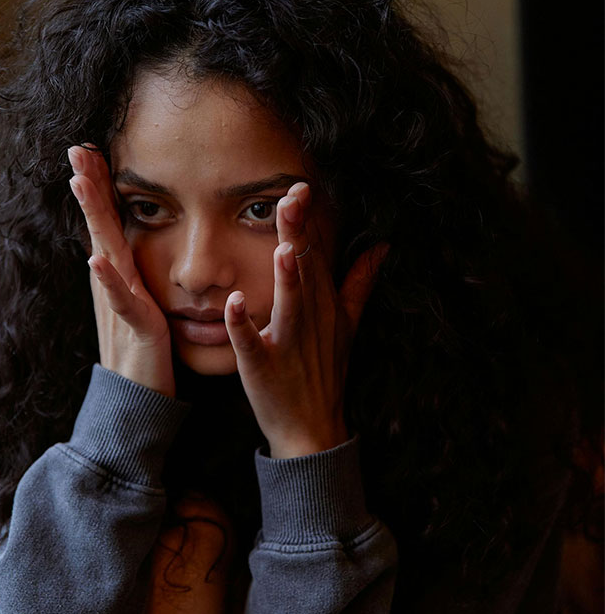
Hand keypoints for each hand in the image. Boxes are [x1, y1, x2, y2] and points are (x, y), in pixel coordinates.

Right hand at [68, 145, 174, 396]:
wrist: (136, 403)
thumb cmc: (143, 355)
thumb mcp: (139, 307)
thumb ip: (132, 279)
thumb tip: (125, 254)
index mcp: (120, 276)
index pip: (107, 224)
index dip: (99, 189)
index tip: (92, 150)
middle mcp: (115, 284)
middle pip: (100, 228)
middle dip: (90, 187)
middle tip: (76, 148)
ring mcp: (122, 304)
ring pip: (106, 253)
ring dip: (93, 218)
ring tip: (80, 183)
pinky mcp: (136, 328)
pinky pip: (121, 301)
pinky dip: (108, 281)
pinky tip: (94, 260)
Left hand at [224, 183, 388, 458]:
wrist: (313, 427)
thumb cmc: (326, 372)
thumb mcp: (348, 325)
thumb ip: (360, 282)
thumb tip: (381, 246)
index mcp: (323, 305)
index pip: (316, 255)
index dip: (307, 222)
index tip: (299, 185)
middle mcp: (309, 320)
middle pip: (303, 272)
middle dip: (297, 235)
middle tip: (292, 197)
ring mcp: (288, 344)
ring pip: (288, 307)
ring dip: (285, 280)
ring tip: (282, 250)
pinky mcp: (264, 369)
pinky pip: (252, 346)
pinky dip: (242, 327)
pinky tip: (232, 304)